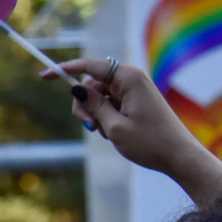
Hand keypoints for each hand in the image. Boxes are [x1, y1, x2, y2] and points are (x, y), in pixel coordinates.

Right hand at [44, 58, 221, 206]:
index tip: (43, 76)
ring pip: (99, 96)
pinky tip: (114, 133)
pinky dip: (106, 117)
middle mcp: (133, 79)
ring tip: (107, 133)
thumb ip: (94, 105)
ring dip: (95, 114)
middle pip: (92, 83)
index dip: (66, 69)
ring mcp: (135, 90)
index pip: (90, 65)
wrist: (179, 156)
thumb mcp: (114, 126)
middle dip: (84, 103)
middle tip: (91, 126)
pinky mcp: (136, 101)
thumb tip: (77, 86)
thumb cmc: (150, 142)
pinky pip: (111, 104)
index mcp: (129, 78)